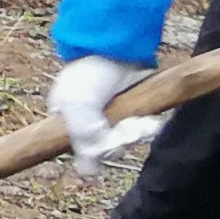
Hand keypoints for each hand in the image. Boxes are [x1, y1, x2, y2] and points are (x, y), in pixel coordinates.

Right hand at [50, 54, 164, 179]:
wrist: (116, 45)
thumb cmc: (89, 74)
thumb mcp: (76, 104)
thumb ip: (83, 136)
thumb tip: (90, 173)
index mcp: (68, 125)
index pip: (80, 157)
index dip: (92, 155)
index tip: (101, 145)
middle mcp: (91, 126)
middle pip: (108, 151)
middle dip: (120, 141)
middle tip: (126, 127)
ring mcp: (114, 119)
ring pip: (128, 142)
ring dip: (137, 134)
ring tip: (143, 122)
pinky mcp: (134, 112)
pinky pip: (143, 131)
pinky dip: (149, 128)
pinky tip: (151, 121)